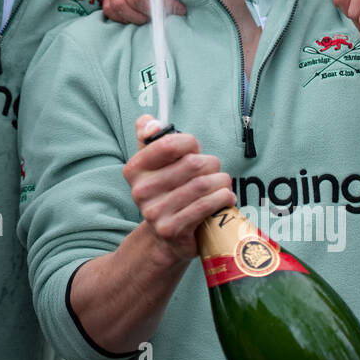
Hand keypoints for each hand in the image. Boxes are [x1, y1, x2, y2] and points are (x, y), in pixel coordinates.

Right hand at [123, 116, 234, 264]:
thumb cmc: (166, 192)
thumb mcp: (153, 164)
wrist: (164, 237)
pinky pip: (206, 205)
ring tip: (223, 184)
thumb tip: (151, 122)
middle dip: (211, 164)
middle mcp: (140, 190)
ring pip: (202, 184)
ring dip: (221, 182)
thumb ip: (149, 137)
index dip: (190, 143)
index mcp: (134, 169)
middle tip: (214, 170)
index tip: (195, 150)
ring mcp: (154, 212)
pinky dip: (222, 198)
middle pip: (192, 164)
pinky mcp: (171, 229)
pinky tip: (225, 197)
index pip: (169, 144)